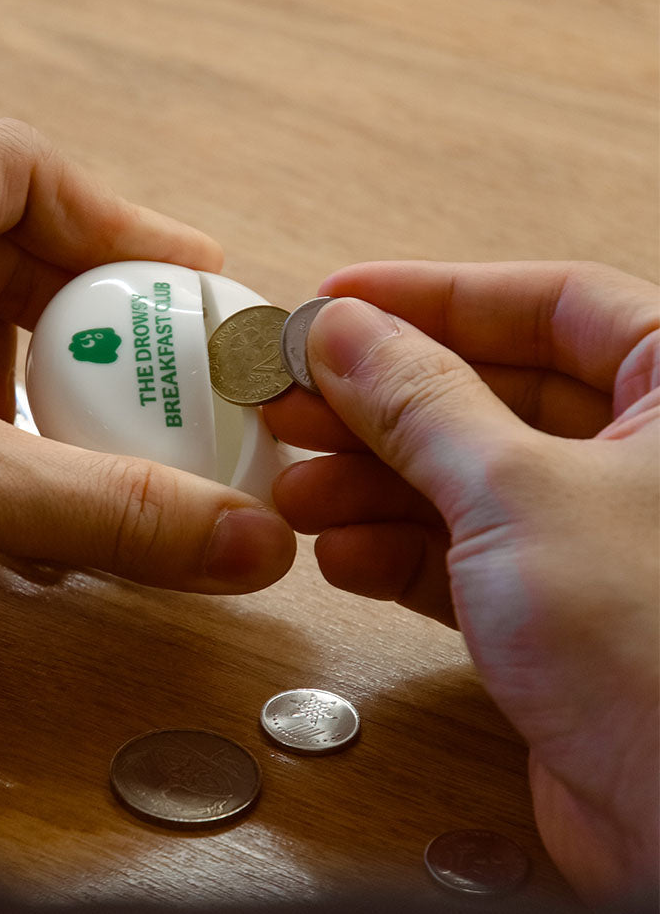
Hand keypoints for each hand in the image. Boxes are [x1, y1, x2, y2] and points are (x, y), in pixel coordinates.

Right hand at [265, 261, 658, 898]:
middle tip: (289, 398)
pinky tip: (341, 554)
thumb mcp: (516, 491)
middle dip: (383, 401)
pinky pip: (465, 559)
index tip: (340, 303)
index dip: (437, 296)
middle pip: (495, 393)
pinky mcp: (562, 618)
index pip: (553, 304)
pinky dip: (398, 553)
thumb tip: (341, 332)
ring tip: (295, 488)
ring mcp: (603, 542)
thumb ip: (419, 402)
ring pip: (468, 480)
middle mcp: (650, 461)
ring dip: (373, 482)